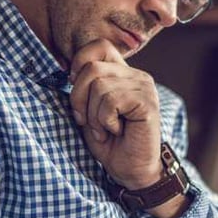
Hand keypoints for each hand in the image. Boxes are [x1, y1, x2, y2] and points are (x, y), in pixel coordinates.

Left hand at [69, 39, 161, 189]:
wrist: (132, 171)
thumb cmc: (110, 143)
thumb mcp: (89, 110)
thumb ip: (84, 87)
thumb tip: (69, 71)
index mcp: (124, 73)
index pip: (99, 46)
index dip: (79, 63)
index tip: (75, 88)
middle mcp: (138, 76)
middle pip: (92, 67)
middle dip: (79, 98)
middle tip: (87, 121)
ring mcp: (145, 88)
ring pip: (99, 85)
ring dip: (93, 115)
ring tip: (105, 129)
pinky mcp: (148, 103)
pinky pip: (111, 101)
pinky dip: (104, 121)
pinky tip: (115, 131)